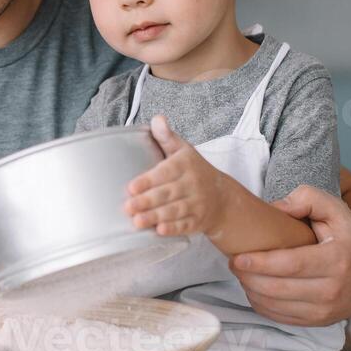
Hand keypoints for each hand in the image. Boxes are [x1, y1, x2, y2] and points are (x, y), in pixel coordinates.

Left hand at [124, 115, 235, 238]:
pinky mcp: (198, 221)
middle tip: (128, 207)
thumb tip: (157, 119)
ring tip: (137, 221)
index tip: (131, 187)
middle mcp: (193, 184)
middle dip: (147, 201)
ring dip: (156, 216)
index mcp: (185, 165)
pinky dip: (173, 229)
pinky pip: (185, 225)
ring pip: (175, 211)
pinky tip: (159, 231)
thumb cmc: (195, 171)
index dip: (148, 181)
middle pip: (168, 193)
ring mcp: (196, 204)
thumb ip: (167, 136)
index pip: (166, 172)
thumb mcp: (184, 150)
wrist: (222, 197)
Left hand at [228, 184, 350, 326]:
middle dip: (248, 277)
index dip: (260, 263)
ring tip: (243, 273)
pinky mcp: (317, 322)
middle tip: (233, 263)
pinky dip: (261, 303)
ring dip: (251, 290)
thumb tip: (276, 208)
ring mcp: (324, 311)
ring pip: (275, 306)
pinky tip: (255, 288)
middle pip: (278, 288)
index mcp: (336, 260)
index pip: (291, 265)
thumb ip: (307, 198)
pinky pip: (279, 317)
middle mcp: (332, 290)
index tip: (238, 257)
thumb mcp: (337, 209)